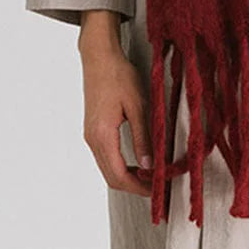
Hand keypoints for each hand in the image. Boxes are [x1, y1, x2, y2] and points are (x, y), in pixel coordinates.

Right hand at [79, 23, 153, 196]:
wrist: (99, 56)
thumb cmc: (119, 75)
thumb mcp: (137, 105)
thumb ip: (143, 136)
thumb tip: (150, 165)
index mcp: (102, 136)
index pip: (119, 176)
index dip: (139, 187)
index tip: (158, 192)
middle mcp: (92, 140)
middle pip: (111, 177)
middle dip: (135, 187)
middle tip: (158, 189)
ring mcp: (90, 135)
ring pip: (108, 168)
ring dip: (128, 177)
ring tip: (152, 176)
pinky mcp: (93, 130)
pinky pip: (106, 157)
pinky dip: (122, 165)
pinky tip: (138, 161)